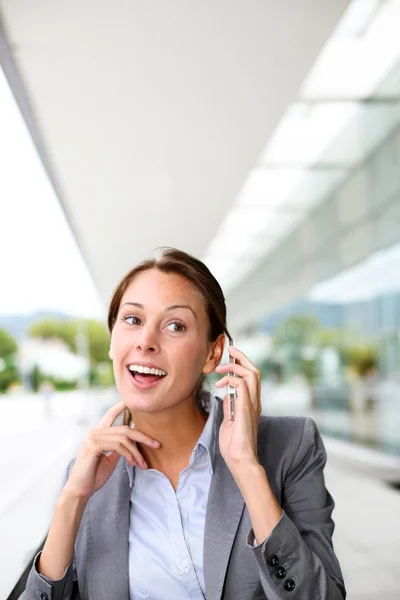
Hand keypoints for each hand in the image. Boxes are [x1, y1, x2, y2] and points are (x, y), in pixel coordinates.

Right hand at [64, 400, 159, 499]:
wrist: (80, 491)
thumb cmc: (94, 476)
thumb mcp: (110, 459)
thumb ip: (118, 448)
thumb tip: (131, 443)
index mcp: (98, 434)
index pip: (110, 416)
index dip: (120, 407)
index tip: (130, 401)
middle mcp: (94, 432)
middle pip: (124, 429)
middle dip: (142, 437)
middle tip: (156, 444)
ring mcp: (92, 438)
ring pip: (123, 438)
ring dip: (136, 452)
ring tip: (142, 464)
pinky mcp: (93, 446)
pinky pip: (117, 446)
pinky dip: (128, 454)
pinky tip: (132, 463)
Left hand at [215, 346, 260, 475]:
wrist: (240, 460)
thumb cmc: (234, 445)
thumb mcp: (229, 421)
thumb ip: (230, 407)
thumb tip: (227, 395)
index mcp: (252, 404)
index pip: (252, 378)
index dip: (243, 364)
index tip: (230, 359)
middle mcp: (255, 402)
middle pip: (255, 371)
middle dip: (242, 358)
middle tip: (230, 352)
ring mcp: (252, 405)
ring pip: (252, 374)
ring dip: (236, 366)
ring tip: (222, 368)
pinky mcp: (246, 409)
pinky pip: (242, 385)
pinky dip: (232, 379)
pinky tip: (222, 384)